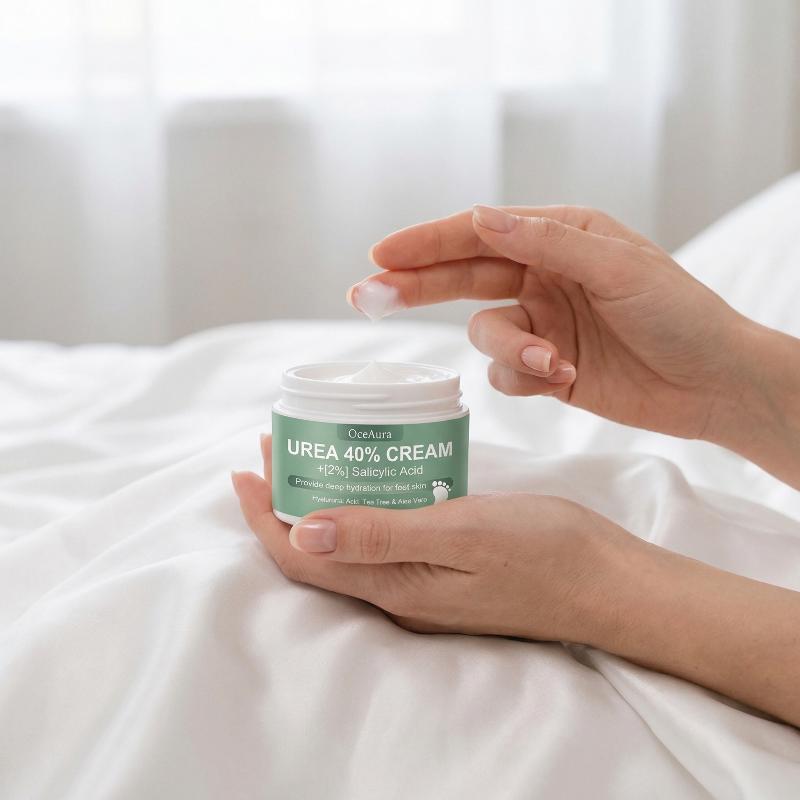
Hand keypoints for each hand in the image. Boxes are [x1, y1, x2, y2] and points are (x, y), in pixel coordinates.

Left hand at [232, 436, 634, 642]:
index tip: (242, 468)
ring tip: (310, 456)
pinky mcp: (445, 570)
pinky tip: (372, 476)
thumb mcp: (462, 535)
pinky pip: (382, 540)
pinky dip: (359, 507)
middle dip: (283, 504)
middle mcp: (400, 593)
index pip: (302, 558)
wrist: (610, 583)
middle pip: (316, 553)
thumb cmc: (546, 554)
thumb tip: (301, 534)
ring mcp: (422, 585)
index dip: (263, 518)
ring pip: (348, 546)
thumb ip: (383, 536)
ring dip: (319, 503)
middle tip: (273, 448)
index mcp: (395, 587)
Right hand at [349, 204, 750, 441]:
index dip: (426, 243)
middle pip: (462, 278)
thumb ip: (547, 242)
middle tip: (367, 296)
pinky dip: (525, 377)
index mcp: (559, 237)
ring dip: (508, 349)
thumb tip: (482, 216)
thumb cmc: (680, 314)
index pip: (479, 234)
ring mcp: (542, 323)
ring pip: (486, 333)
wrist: (713, 383)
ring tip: (550, 363)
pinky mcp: (546, 368)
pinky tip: (564, 378)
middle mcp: (543, 276)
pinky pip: (506, 373)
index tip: (381, 254)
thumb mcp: (618, 268)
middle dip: (416, 286)